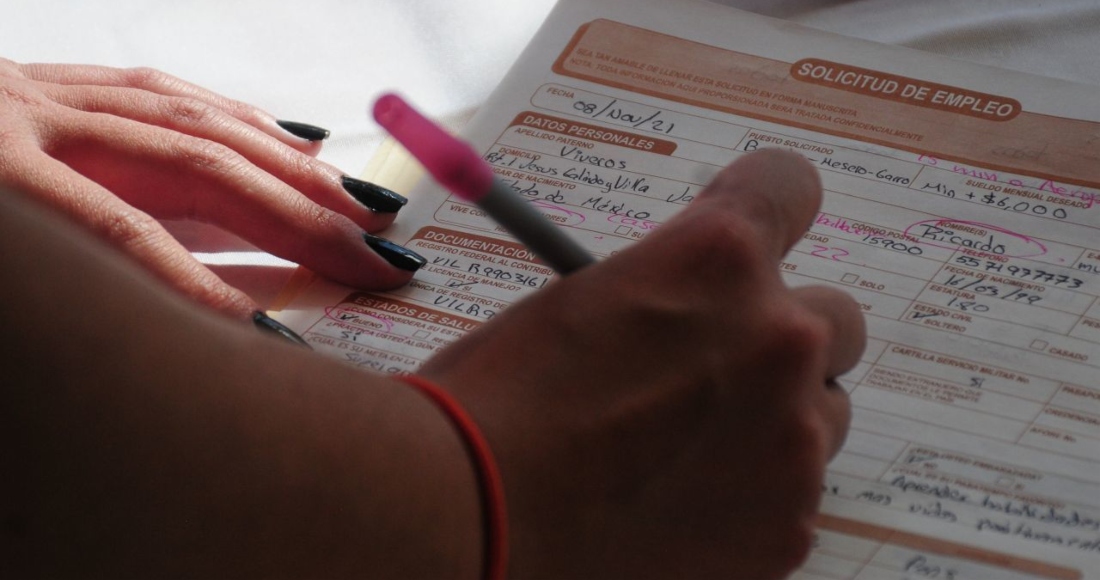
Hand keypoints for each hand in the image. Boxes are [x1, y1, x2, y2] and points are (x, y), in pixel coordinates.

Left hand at [0, 58, 419, 317]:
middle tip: (376, 264)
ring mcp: (32, 90)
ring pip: (189, 116)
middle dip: (293, 217)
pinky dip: (241, 119)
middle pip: (183, 163)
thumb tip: (165, 338)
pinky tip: (296, 143)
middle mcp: (14, 115)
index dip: (205, 291)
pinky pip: (163, 89)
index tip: (283, 345)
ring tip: (362, 205)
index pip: (115, 236)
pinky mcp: (41, 79)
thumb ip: (56, 300)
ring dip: (289, 165)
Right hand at [420, 149, 865, 578]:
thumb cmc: (498, 396)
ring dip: (774, 420)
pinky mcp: (788, 527)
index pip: (791, 186)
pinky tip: (678, 506)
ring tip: (688, 451)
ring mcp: (794, 440)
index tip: (746, 239)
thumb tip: (690, 304)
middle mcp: (778, 337)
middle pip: (834, 318)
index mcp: (719, 256)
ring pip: (822, 415)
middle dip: (781, 337)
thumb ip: (667, 288)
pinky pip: (793, 495)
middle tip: (717, 369)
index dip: (765, 209)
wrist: (471, 510)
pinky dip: (750, 498)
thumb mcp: (582, 299)